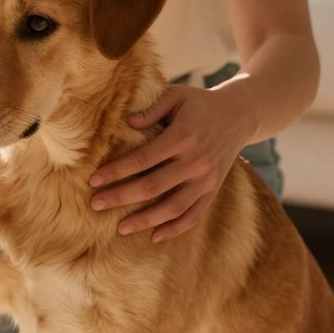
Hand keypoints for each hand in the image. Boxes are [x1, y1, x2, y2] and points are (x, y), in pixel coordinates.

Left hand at [88, 85, 256, 241]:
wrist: (241, 114)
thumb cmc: (200, 104)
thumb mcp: (177, 95)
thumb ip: (152, 109)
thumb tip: (126, 123)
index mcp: (183, 136)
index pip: (143, 159)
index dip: (116, 171)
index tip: (93, 180)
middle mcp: (196, 161)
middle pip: (153, 186)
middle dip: (121, 197)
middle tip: (96, 205)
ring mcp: (206, 179)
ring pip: (173, 207)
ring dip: (145, 220)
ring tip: (120, 229)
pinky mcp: (213, 190)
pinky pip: (194, 215)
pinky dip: (175, 229)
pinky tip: (154, 237)